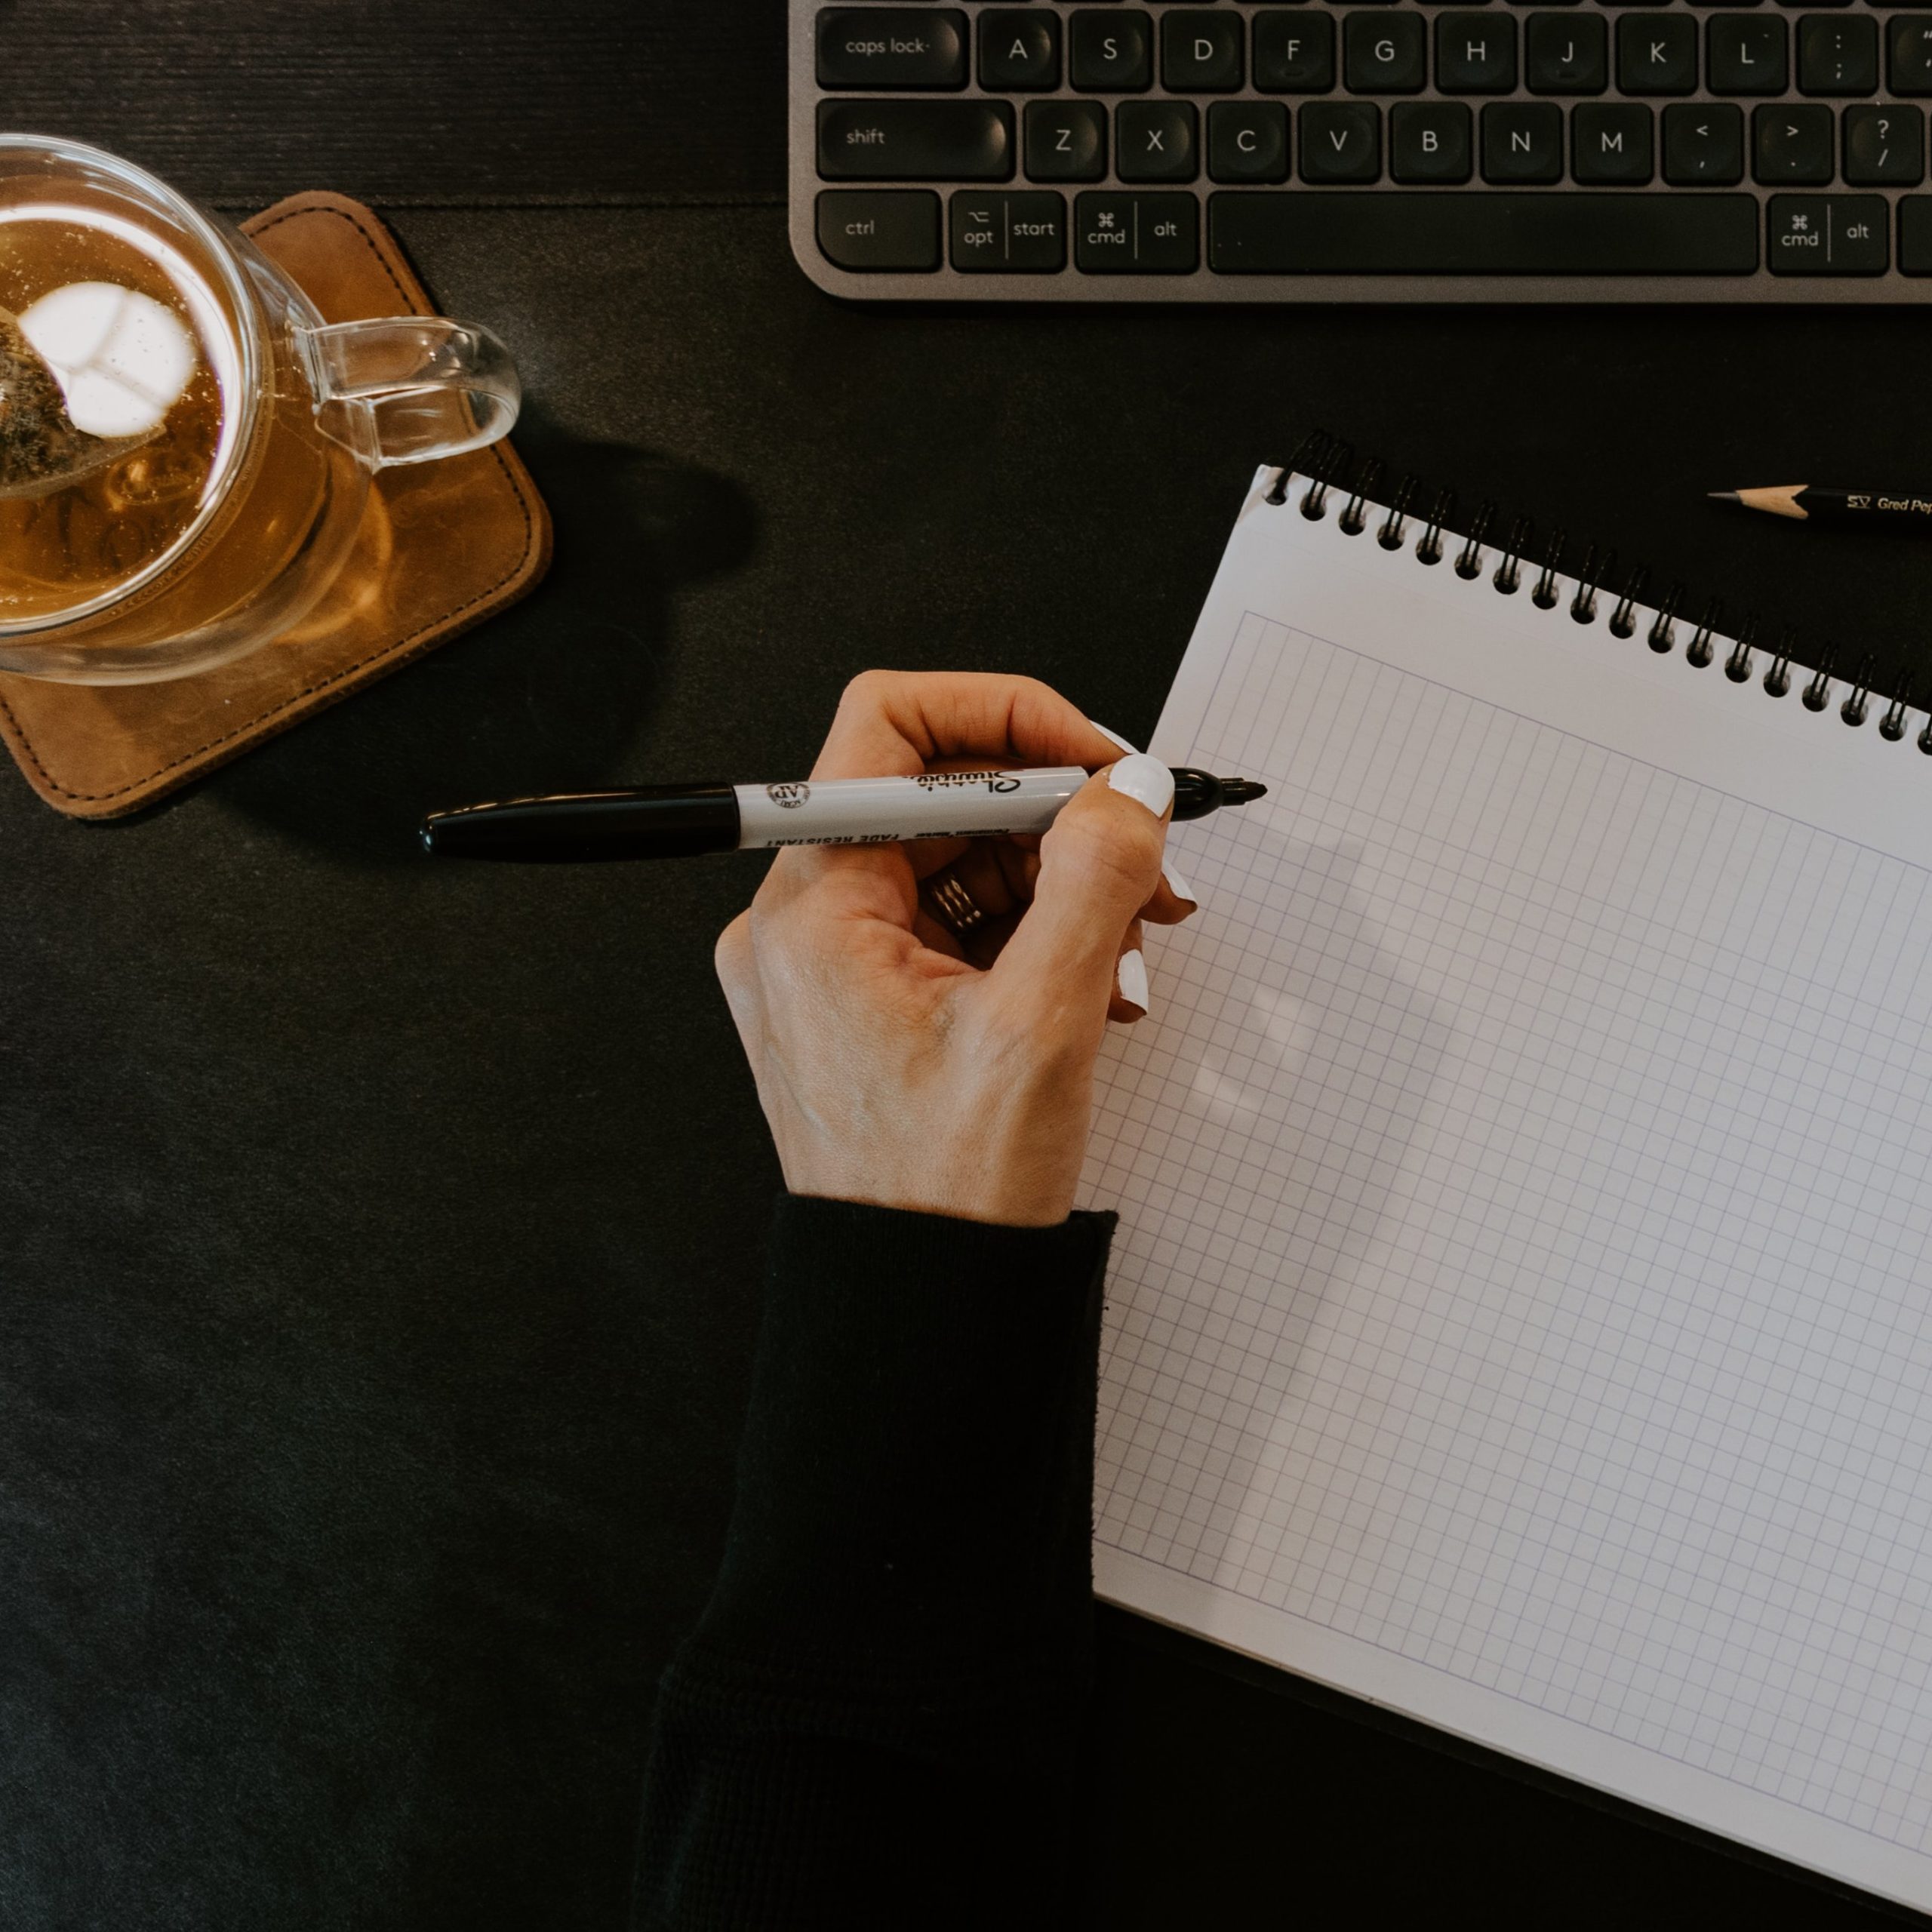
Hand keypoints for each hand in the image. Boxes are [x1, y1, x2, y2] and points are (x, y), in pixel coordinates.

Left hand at [715, 672, 1196, 1226]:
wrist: (921, 1311)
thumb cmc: (948, 1198)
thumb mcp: (1042, 1025)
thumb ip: (1093, 882)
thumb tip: (1130, 787)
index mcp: (812, 910)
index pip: (890, 728)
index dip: (1008, 718)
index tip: (1097, 758)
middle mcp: (803, 926)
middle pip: (937, 798)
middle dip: (1058, 822)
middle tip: (1150, 862)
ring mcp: (831, 968)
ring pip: (956, 864)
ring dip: (1059, 887)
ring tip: (1133, 947)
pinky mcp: (865, 1006)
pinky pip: (952, 929)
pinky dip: (1032, 940)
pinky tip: (1096, 986)